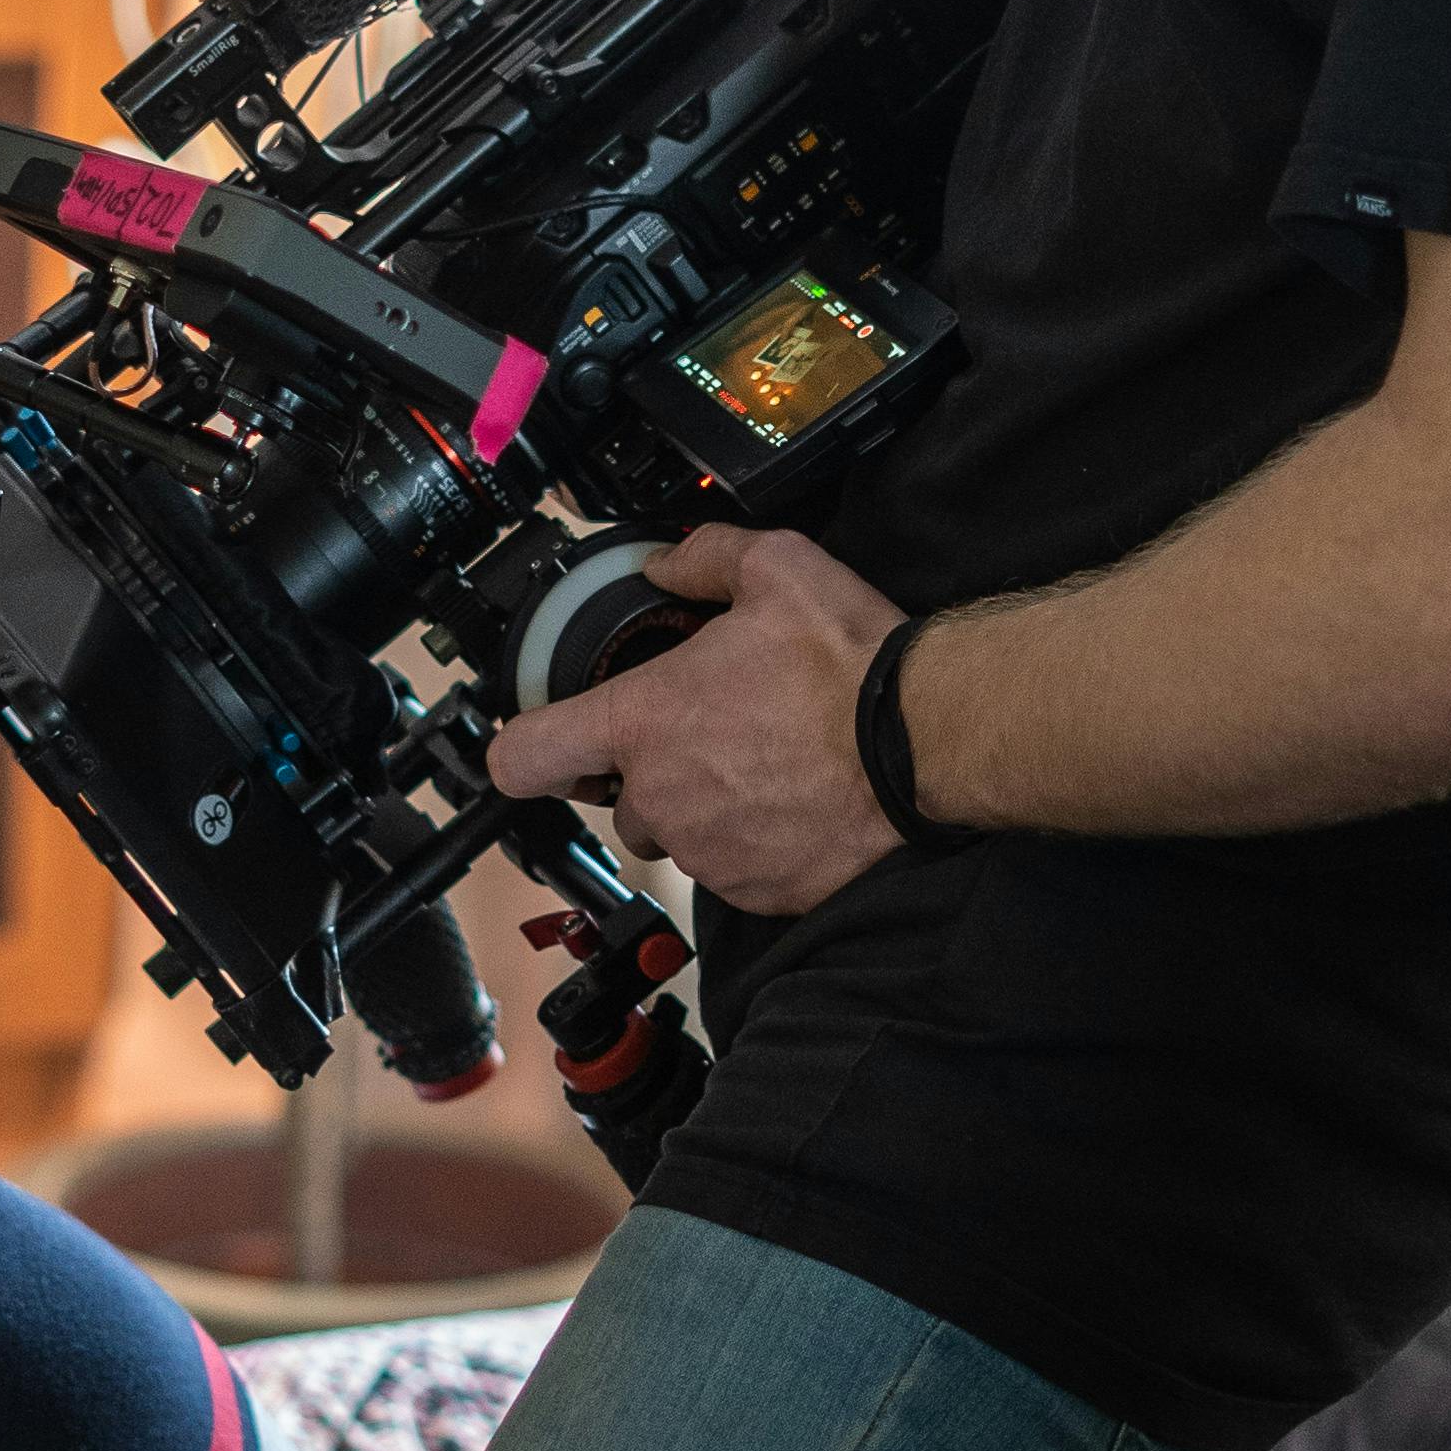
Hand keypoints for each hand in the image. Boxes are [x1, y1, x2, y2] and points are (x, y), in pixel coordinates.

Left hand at [487, 526, 904, 912]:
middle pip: (620, 799)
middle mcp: (662, 798)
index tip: (543, 743)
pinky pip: (734, 870)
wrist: (927, 742)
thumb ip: (704, 560)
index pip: (526, 756)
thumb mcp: (776, 568)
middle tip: (718, 734)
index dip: (523, 749)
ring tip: (770, 764)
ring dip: (707, 809)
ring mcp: (707, 852)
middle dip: (656, 773)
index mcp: (644, 722)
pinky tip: (798, 800)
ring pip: (681, 836)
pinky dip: (757, 844)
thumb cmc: (849, 665)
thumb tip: (670, 564)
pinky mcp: (755, 891)